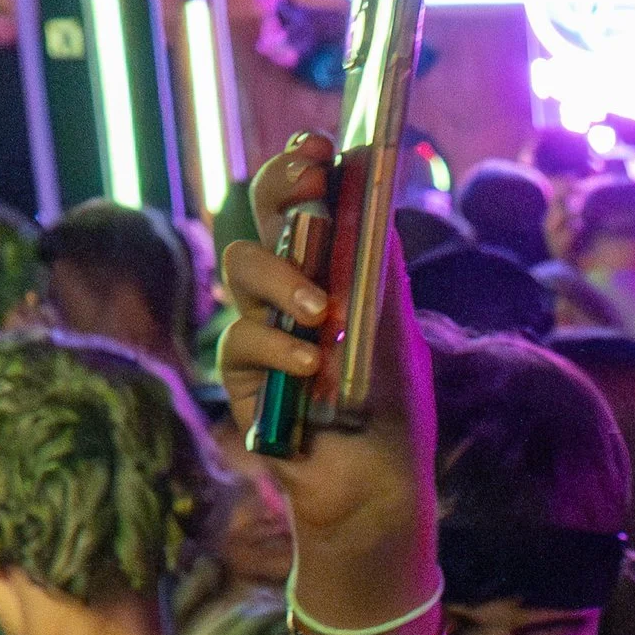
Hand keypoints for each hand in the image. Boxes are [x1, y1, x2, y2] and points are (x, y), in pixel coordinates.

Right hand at [215, 138, 441, 614]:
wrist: (379, 488)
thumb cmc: (392, 410)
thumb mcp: (394, 328)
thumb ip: (378, 268)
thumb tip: (369, 195)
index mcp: (329, 271)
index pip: (305, 204)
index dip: (302, 169)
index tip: (320, 147)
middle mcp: (290, 291)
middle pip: (263, 218)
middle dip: (281, 188)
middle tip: (307, 178)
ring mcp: (262, 329)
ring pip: (241, 268)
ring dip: (280, 278)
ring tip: (320, 311)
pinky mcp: (242, 377)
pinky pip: (242, 340)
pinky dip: (277, 349)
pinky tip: (311, 368)